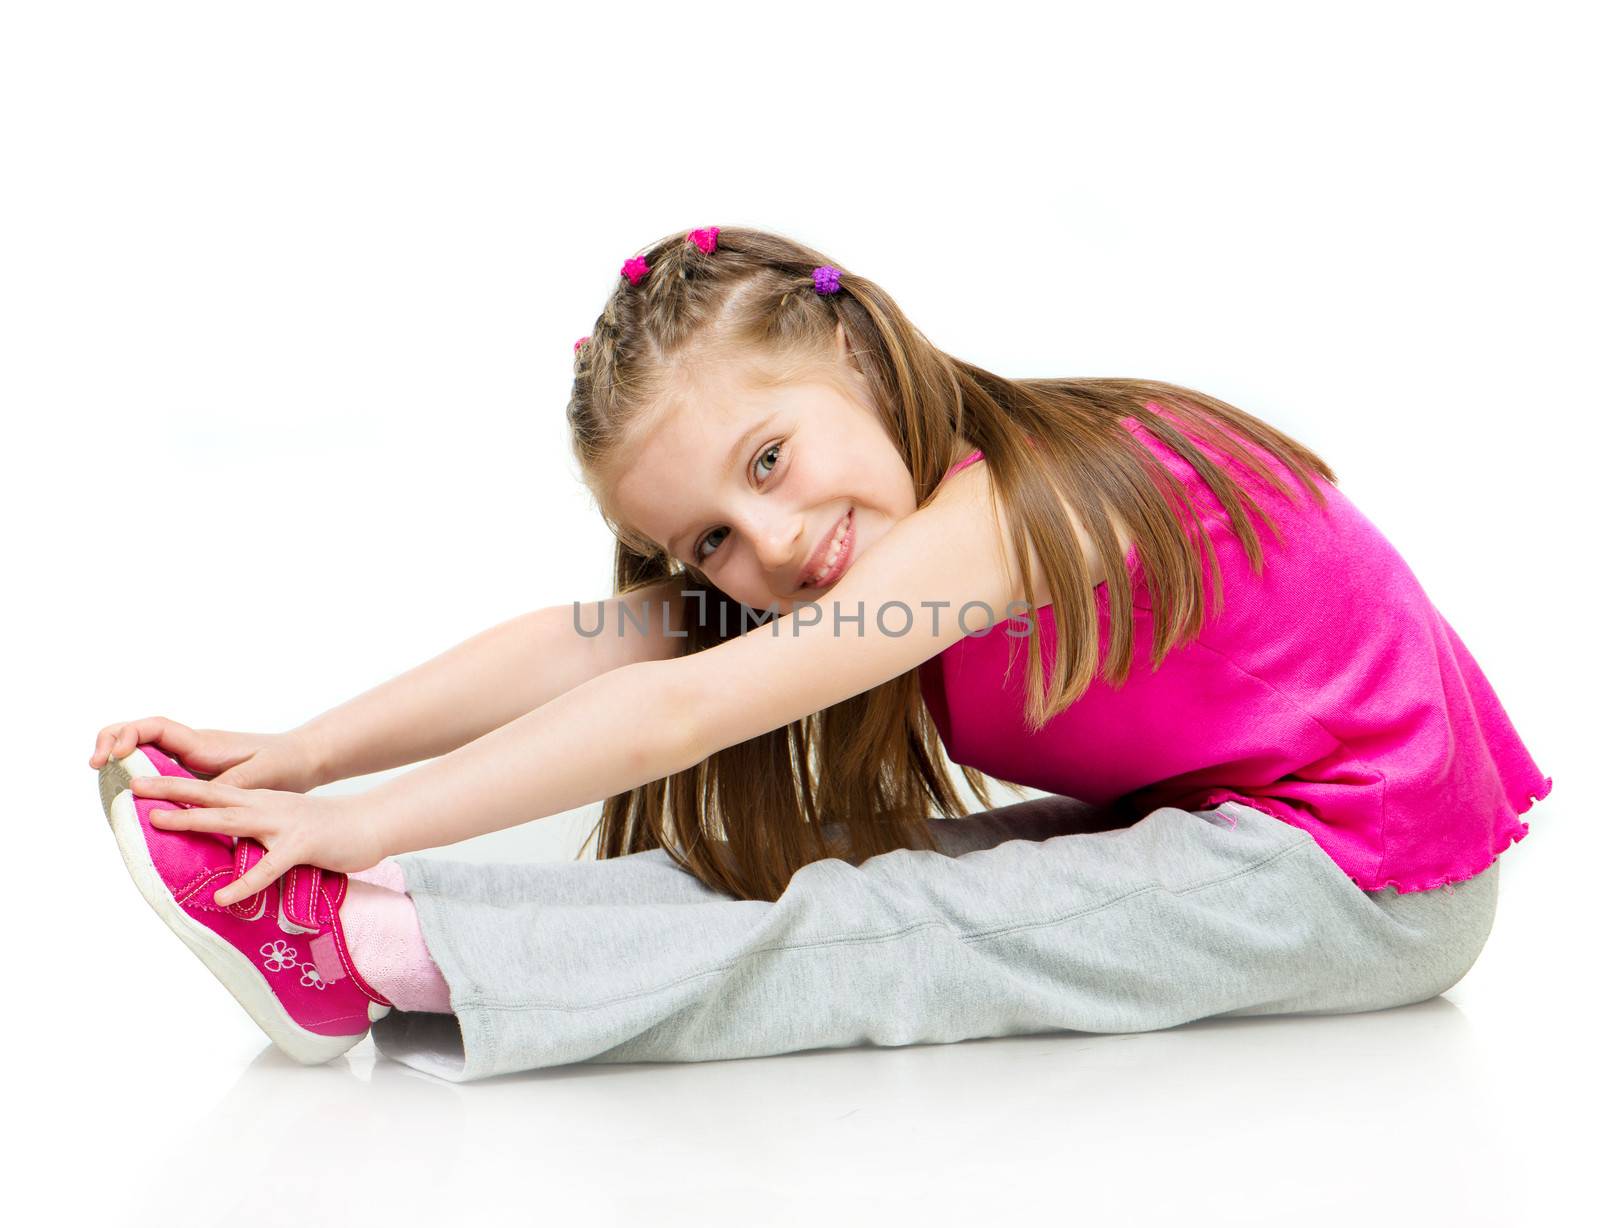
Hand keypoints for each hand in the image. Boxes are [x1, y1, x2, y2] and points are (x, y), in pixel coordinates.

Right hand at [89, 717, 325, 792]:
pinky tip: (133, 800)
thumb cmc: (283, 764)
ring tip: (103, 784)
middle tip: (94, 767)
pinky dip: (141, 779)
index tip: (111, 756)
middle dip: (110, 742)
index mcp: (200, 743)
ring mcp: (191, 760)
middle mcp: (190, 747)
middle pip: (138, 733)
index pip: (153, 727)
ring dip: (121, 762)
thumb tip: (193, 804)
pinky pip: (160, 771)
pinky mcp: (196, 774)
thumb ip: (224, 787)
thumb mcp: (255, 776)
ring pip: (145, 752)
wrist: (303, 761)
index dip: (126, 736)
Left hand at [128, 775, 383, 907]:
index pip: (213, 790)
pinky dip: (244, 883)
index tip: (143, 782)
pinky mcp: (302, 845)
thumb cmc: (327, 829)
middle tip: (136, 789)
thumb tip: (226, 845)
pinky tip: (223, 896)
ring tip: (159, 823)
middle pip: (212, 796)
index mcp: (262, 800)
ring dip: (193, 820)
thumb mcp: (285, 822)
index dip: (178, 785)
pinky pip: (268, 867)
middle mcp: (267, 806)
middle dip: (172, 792)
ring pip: (230, 820)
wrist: (370, 824)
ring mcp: (284, 824)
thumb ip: (255, 829)